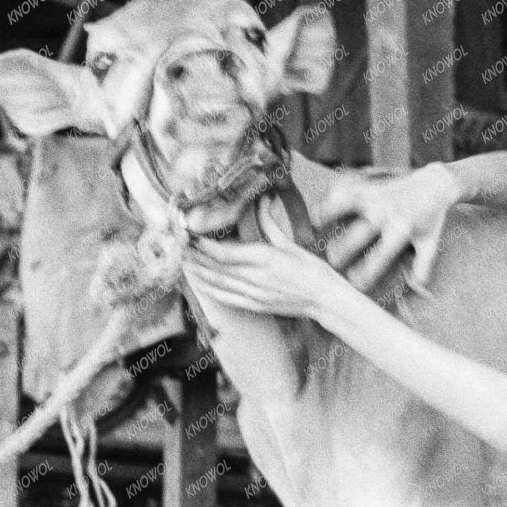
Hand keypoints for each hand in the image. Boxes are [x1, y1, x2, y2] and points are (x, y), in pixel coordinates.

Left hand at [185, 219, 345, 322]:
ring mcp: (255, 294)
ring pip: (218, 284)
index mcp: (266, 258)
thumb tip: (263, 200)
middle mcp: (257, 277)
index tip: (193, 237)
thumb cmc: (312, 270)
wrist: (325, 299)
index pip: (225, 253)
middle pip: (217, 268)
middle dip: (196, 258)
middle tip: (181, 248)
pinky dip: (212, 291)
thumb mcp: (290, 243)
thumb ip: (270, 223)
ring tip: (185, 263)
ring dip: (199, 274)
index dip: (205, 246)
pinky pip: (227, 299)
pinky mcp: (257, 305)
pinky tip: (201, 284)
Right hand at [318, 165, 456, 293]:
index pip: (379, 258)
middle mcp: (384, 213)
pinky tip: (319, 213)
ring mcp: (373, 197)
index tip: (355, 286)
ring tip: (313, 232)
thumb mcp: (429, 244)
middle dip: (340, 254)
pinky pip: (342, 189)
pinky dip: (328, 199)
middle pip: (354, 236)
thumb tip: (416, 287)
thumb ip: (422, 266)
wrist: (433, 184)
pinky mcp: (367, 185)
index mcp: (401, 230)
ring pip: (343, 204)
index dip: (364, 276)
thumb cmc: (429, 220)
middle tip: (332, 264)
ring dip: (326, 217)